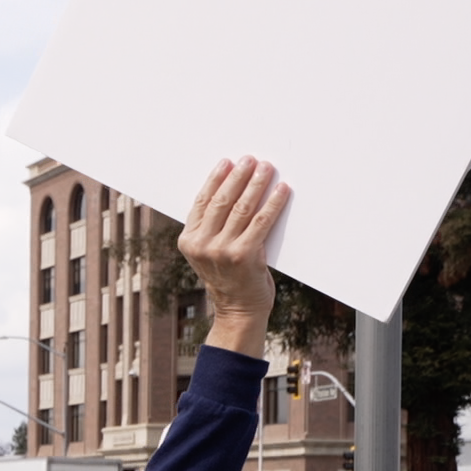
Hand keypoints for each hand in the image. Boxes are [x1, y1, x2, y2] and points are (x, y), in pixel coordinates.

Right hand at [177, 156, 289, 355]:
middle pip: (222, 201)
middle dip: (238, 176)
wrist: (239, 311)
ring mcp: (221, 251)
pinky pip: (261, 222)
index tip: (227, 162)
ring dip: (256, 184)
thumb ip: (212, 228)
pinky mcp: (244, 255)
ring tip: (266, 168)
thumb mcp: (209, 253)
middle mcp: (202, 245)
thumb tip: (232, 190)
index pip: (201, 202)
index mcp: (188, 241)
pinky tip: (282, 190)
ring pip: (241, 208)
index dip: (215, 179)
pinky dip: (273, 203)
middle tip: (250, 159)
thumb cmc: (229, 278)